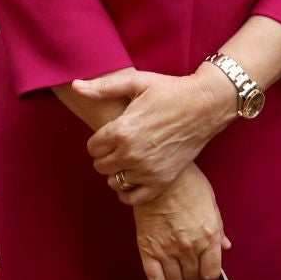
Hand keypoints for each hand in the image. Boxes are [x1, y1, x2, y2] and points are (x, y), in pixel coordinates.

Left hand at [78, 67, 232, 203]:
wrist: (205, 106)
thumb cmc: (170, 91)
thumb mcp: (136, 82)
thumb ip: (103, 87)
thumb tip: (75, 86)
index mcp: (121, 130)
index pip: (92, 147)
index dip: (99, 140)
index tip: (110, 134)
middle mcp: (131, 154)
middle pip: (100, 165)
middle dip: (106, 155)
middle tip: (119, 144)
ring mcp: (147, 170)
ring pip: (114, 181)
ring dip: (117, 171)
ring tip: (128, 158)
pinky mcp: (162, 181)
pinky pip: (133, 197)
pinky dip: (128, 191)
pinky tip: (133, 178)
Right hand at [132, 163, 229, 279]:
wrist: (159, 176)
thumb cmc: (188, 184)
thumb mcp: (211, 204)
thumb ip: (218, 230)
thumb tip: (226, 246)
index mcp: (209, 236)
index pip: (212, 273)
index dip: (209, 275)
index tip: (206, 271)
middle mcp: (190, 248)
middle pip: (194, 278)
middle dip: (194, 277)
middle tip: (191, 270)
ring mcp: (168, 250)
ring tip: (179, 275)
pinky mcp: (148, 250)